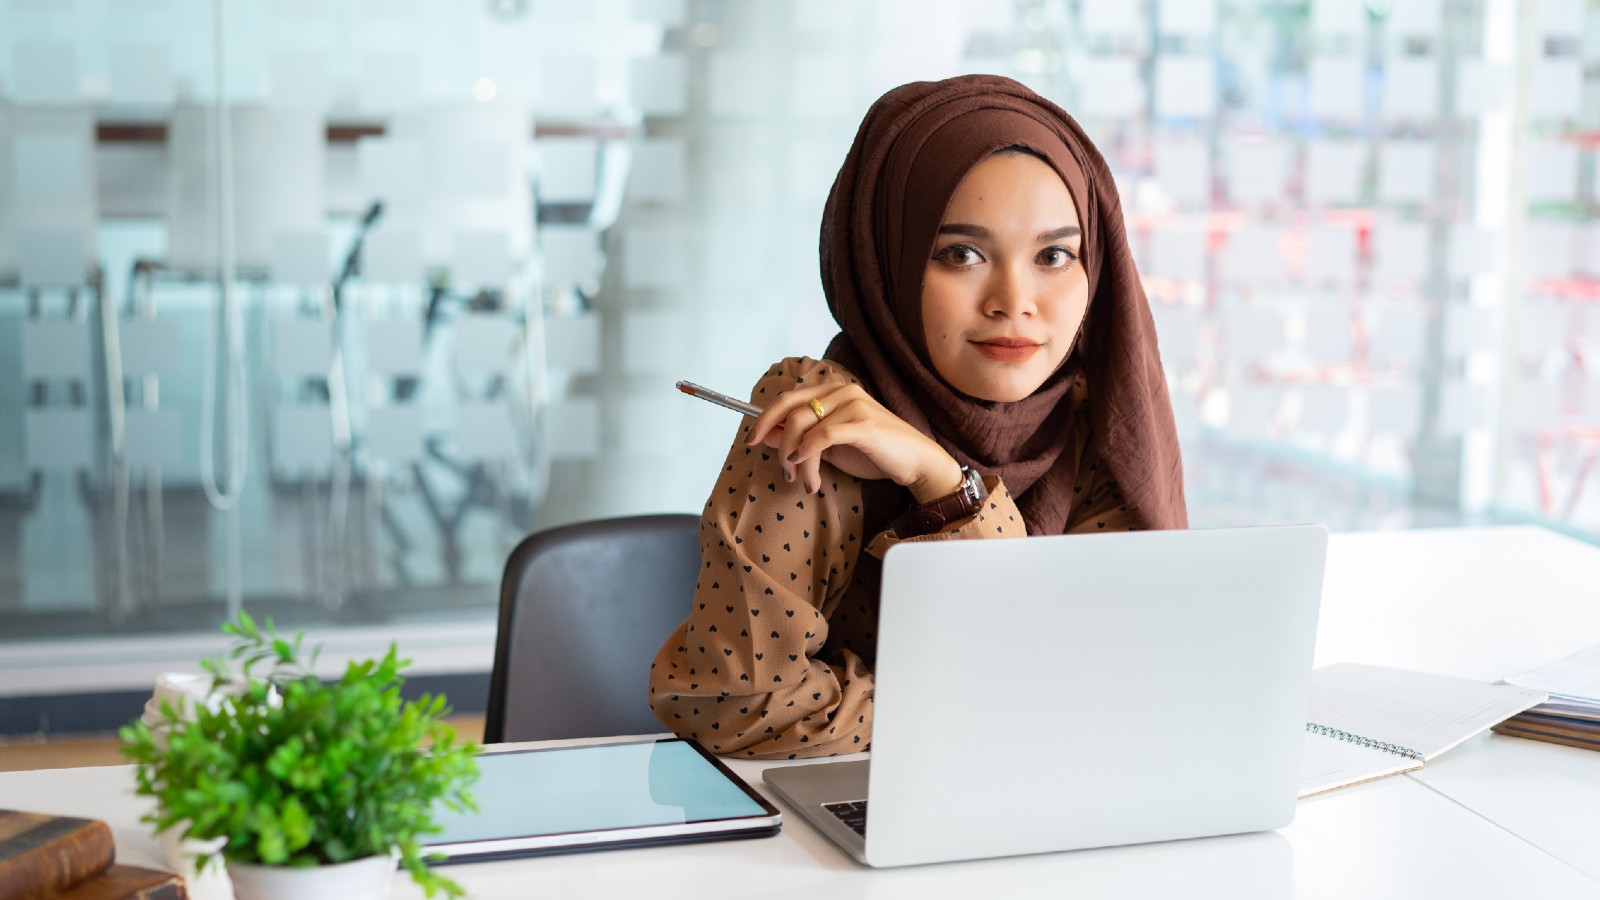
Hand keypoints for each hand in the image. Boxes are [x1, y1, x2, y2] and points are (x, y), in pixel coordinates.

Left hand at [744, 383, 962, 501]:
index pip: (788, 398)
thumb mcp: (830, 447)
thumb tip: (764, 434)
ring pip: (804, 427)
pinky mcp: (863, 423)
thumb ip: (800, 438)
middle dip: (773, 436)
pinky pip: (822, 436)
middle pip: (790, 407)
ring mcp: (853, 404)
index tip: (749, 438)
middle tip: (778, 466)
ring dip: (797, 460)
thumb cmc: (875, 453)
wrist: (915, 463)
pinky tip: (807, 470)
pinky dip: (807, 453)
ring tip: (806, 482)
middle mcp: (841, 391)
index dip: (764, 417)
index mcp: (833, 391)